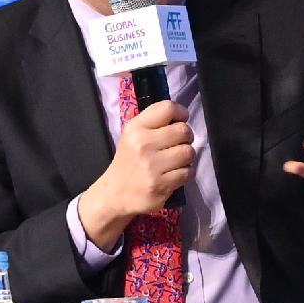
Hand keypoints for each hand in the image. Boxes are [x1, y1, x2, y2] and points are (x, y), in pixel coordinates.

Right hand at [81, 98, 196, 246]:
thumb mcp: (132, 135)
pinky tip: (174, 174)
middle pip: (183, 130)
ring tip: (175, 161)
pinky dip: (185, 173)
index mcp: (136, 128)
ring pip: (188, 152)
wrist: (115, 194)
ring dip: (186, 157)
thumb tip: (182, 115)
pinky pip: (188, 172)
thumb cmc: (128, 162)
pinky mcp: (160, 185)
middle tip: (177, 145)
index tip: (180, 121)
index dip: (181, 113)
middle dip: (186, 138)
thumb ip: (154, 122)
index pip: (168, 108)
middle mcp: (143, 144)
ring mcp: (152, 166)